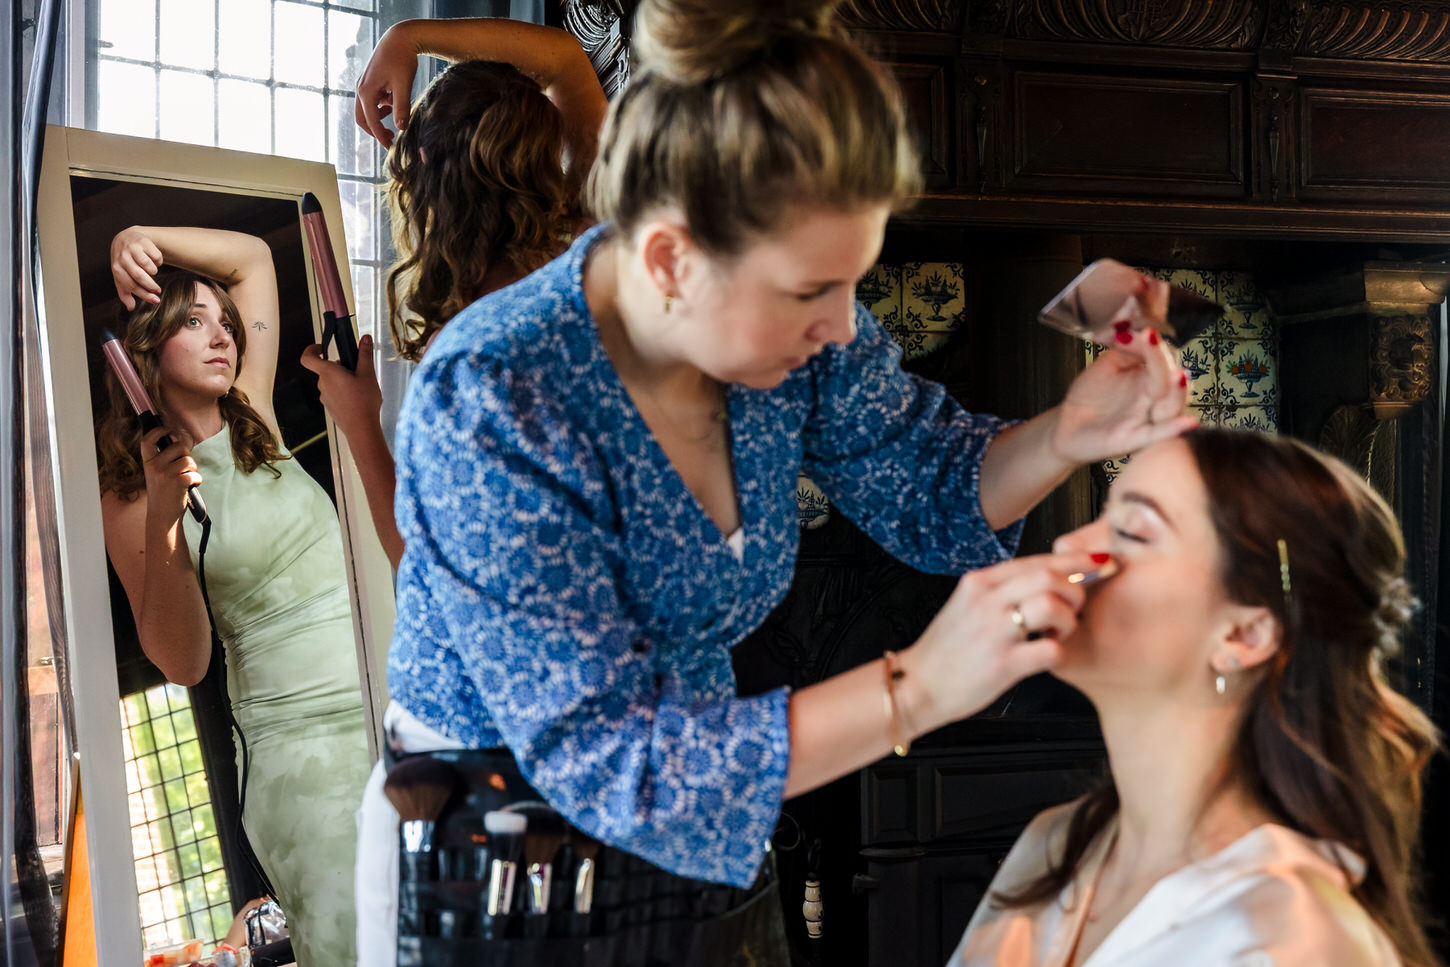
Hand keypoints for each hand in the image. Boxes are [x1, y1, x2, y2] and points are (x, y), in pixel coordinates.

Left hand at [110, 227, 163, 310]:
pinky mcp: (143, 242)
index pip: (131, 285)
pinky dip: (158, 261)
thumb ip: (125, 293)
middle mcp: (122, 258)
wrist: (126, 238)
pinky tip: (153, 260)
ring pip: (149, 266)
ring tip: (151, 271)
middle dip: (151, 286)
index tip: (156, 300)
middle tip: (158, 291)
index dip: (144, 294)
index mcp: (116, 268)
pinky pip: (157, 256)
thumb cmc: (124, 262)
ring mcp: (132, 249)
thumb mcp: (122, 277)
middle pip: (140, 276)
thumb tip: (131, 308)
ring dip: (154, 272)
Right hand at [139, 425, 200, 525]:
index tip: (167, 428)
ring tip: (188, 478)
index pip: (147, 441)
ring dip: (193, 468)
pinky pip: (195, 473)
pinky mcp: (179, 482)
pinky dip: (197, 479)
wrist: (162, 516)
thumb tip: (179, 439)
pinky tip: (191, 486)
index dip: (158, 431)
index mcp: (147, 463)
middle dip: (186, 454)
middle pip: (178, 446)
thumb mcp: (156, 474)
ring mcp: (166, 474)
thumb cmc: (163, 493)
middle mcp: (154, 466)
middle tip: (185, 467)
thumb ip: (164, 459)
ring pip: (189, 459)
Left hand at [300, 333, 383, 440]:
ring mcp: (325, 397)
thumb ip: (365, 354)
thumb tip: (365, 338)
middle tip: (356, 370)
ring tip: (360, 386)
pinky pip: (334, 393)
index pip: (308, 357)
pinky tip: (358, 398)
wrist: (362, 429)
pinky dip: (343, 392)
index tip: (322, 348)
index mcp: (328, 373)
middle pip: (325, 369)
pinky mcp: (330, 407)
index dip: (312, 349)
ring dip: (342, 379)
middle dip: (340, 366)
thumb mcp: (368, 375)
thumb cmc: (364, 403)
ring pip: (331, 381)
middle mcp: (323, 385)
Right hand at [355, 23, 419, 148]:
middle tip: (391, 138)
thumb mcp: (403, 85)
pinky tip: (394, 99)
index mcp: (366, 92)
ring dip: (379, 116)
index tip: (391, 147)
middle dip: (375, 130)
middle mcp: (361, 89)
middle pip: (362, 118)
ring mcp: (364, 84)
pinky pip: (372, 100)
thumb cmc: (401, 59)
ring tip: (396, 113)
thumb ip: (402, 107)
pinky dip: (382, 105)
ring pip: (367, 110)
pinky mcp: (370, 81)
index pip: (371, 122)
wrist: (399, 39)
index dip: (381, 136)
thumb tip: (400, 127)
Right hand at [899, 552, 1096, 731]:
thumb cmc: (947, 650)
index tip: (1096, 564)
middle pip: (1049, 576)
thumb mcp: (967, 605)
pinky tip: (1046, 655)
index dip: (1074, 561)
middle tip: (1075, 608)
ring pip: (1053, 605)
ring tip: (1058, 633)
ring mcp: (994, 631)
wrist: (917, 685)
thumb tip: (1048, 578)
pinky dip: (1058, 652)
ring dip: (1068, 620)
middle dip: (1075, 590)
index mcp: (979, 582)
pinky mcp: (1003, 664)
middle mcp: (986, 600)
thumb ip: (1001, 590)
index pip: (1036, 559)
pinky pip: (1050, 650)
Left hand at [1050, 321, 1196, 464]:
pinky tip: (1189, 423)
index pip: (1163, 358)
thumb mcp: (1108, 364)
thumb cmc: (1091, 395)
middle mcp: (1153, 398)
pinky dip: (1173, 429)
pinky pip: (1157, 434)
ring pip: (1171, 406)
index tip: (1136, 330)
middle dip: (1163, 360)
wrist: (1067, 425)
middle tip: (1152, 339)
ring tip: (1179, 375)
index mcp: (1149, 377)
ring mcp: (1145, 418)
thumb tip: (1135, 329)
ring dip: (1178, 391)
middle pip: (1170, 379)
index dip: (1152, 343)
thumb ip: (1125, 348)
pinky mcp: (1133, 439)